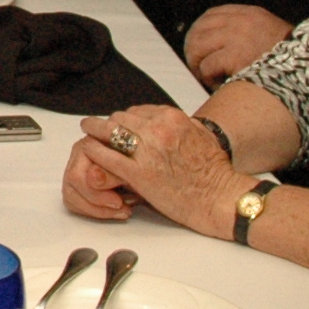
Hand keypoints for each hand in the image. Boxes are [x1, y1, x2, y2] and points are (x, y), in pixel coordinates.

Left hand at [64, 106, 255, 239]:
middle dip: (108, 125)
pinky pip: (106, 156)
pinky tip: (88, 152)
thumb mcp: (201, 136)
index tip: (119, 126)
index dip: (125, 119)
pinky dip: (94, 152)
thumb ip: (181, 126)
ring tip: (88, 134)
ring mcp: (147, 151)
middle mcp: (158, 129)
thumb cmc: (215, 172)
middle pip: (120, 119)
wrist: (221, 198)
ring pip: (109, 132)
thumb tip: (167, 123)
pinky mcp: (139, 173)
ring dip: (95, 132)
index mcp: (173, 118)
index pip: (137, 111)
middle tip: (98, 130)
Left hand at [182, 4, 293, 85]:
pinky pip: (207, 66)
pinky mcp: (235, 56)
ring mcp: (238, 37)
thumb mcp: (270, 34)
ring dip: (198, 64)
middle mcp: (241, 21)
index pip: (212, 15)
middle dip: (193, 49)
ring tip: (205, 76)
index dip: (199, 30)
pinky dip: (207, 77)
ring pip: (199, 46)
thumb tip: (219, 45)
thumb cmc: (292, 60)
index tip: (197, 45)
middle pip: (199, 29)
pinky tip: (218, 84)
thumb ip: (247, 33)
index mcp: (251, 14)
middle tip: (197, 66)